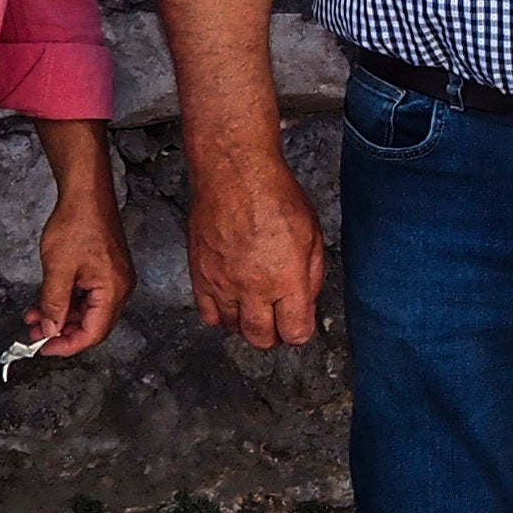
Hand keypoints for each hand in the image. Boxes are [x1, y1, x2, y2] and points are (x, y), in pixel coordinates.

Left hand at [27, 166, 130, 357]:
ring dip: (63, 316)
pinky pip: (89, 296)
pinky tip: (49, 300)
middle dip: (63, 331)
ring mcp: (115, 279)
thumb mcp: (58, 268)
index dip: (67, 345)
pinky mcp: (107, 270)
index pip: (93, 333)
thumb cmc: (76, 223)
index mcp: (113, 290)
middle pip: (93, 325)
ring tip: (35, 316)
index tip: (43, 347)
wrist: (86, 193)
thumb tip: (50, 329)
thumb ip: (54, 303)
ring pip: (89, 311)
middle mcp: (120, 288)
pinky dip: (69, 301)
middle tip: (35, 333)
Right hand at [184, 144, 327, 347]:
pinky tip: (231, 300)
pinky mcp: (200, 276)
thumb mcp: (312, 233)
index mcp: (286, 279)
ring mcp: (223, 284)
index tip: (298, 322)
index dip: (299, 330)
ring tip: (254, 306)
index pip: (295, 332)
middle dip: (273, 334)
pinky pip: (208, 314)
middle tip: (277, 319)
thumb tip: (306, 301)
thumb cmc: (274, 195)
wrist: (234, 175)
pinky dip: (221, 314)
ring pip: (234, 329)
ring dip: (246, 323)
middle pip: (262, 338)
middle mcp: (253, 288)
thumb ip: (311, 274)